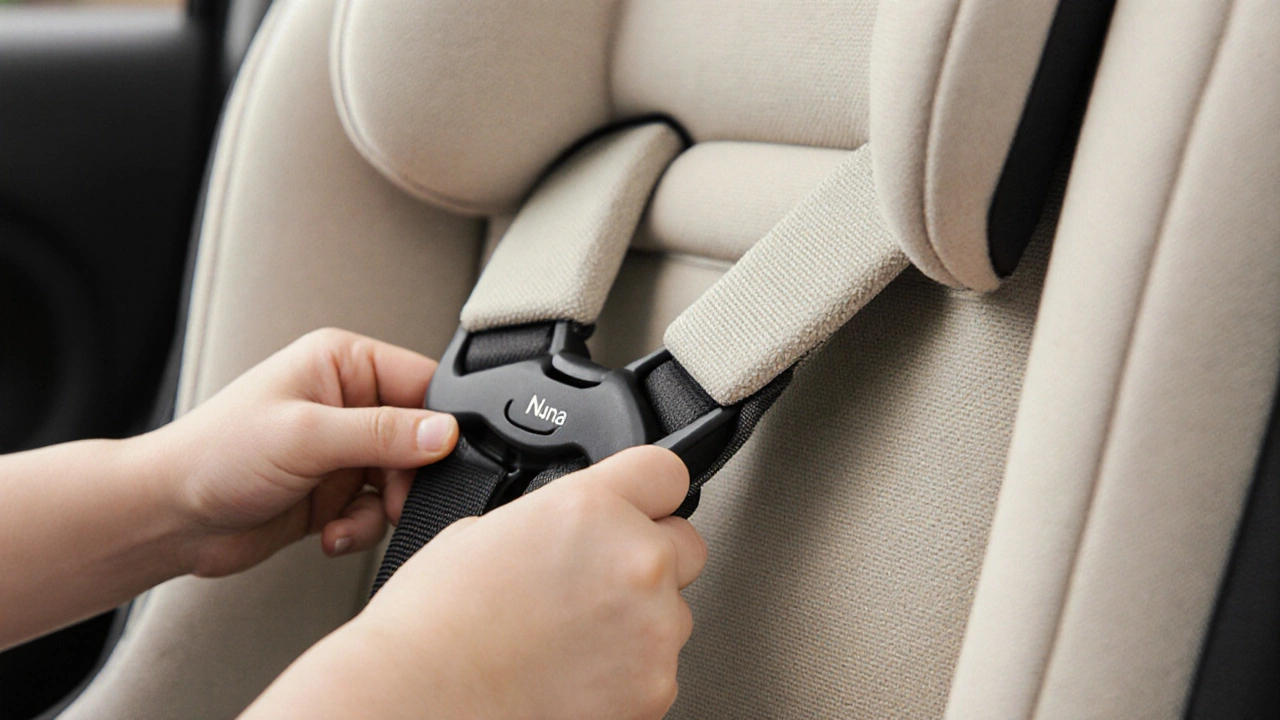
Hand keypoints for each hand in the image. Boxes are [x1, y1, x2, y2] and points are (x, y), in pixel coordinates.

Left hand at [149, 328, 458, 576]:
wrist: (168, 518)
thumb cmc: (215, 455)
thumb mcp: (307, 436)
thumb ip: (382, 433)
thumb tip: (446, 433)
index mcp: (343, 363)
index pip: (422, 383)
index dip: (438, 422)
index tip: (439, 457)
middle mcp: (348, 401)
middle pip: (420, 438)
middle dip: (410, 476)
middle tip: (392, 498)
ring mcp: (342, 450)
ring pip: (403, 479)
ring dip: (384, 508)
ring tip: (351, 519)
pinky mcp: (335, 492)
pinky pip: (377, 511)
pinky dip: (362, 528)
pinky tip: (331, 535)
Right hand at [244, 445, 705, 719]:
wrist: (418, 703)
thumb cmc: (433, 628)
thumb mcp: (484, 532)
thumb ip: (552, 521)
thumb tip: (568, 533)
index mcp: (591, 508)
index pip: (666, 471)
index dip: (648, 489)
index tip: (642, 504)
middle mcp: (635, 562)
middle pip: (685, 544)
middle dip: (648, 559)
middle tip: (596, 584)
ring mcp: (652, 630)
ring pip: (674, 613)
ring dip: (637, 621)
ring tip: (569, 639)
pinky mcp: (655, 690)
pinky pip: (658, 668)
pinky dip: (627, 672)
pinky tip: (572, 674)